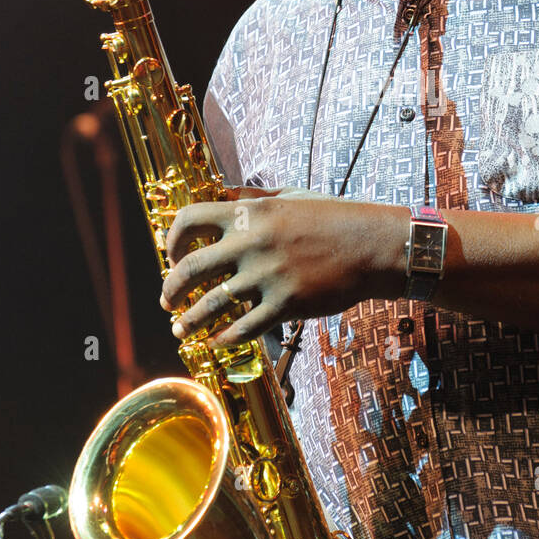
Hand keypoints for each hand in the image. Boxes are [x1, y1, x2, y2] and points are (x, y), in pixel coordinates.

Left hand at [160, 188, 408, 345]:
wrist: (372, 245)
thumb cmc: (334, 218)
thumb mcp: (290, 197)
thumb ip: (254, 199)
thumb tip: (224, 196)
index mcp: (250, 213)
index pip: (189, 221)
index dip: (172, 240)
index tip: (172, 256)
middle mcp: (252, 242)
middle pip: (190, 268)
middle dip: (170, 289)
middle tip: (166, 300)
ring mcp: (267, 275)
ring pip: (210, 304)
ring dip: (188, 320)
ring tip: (180, 329)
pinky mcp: (286, 303)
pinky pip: (243, 328)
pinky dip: (223, 339)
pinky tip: (215, 343)